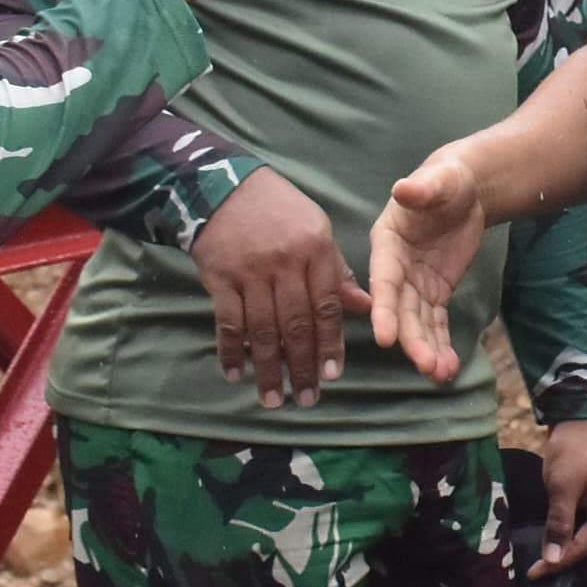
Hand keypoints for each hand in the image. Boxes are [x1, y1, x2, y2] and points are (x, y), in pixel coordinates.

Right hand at [195, 169, 347, 408]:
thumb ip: (337, 271)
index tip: (332, 375)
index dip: (330, 343)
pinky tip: (236, 374)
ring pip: (263, 329)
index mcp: (316, 250)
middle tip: (306, 399)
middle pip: (296, 324)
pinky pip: (227, 321)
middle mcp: (285, 262)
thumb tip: (367, 307)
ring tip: (272, 399)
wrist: (224, 187)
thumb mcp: (317, 229)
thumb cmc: (279, 211)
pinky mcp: (220, 277)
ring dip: (267, 369)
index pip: (327, 305)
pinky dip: (231, 350)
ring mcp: (251, 271)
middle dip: (302, 366)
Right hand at [367, 144, 492, 382]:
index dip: (384, 310)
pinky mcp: (434, 292)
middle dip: (413, 339)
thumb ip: (421, 188)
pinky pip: (436, 322)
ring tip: (442, 374)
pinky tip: (449, 368)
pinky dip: (441, 343)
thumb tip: (403, 188)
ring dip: (428, 349)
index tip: (385, 338)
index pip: (383, 282)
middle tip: (428, 366)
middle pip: (401, 311)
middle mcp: (395, 269)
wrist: (463, 190)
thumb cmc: (445, 181)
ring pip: (418, 323)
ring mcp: (414, 284)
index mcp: (387, 244)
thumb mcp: (437, 181)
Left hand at [532, 419, 586, 578]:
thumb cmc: (573, 451)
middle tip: (540, 574)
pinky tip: (559, 541)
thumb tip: (552, 558)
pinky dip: (571, 535)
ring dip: (568, 549)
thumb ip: (560, 523)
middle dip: (566, 561)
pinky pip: (586, 524)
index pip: (584, 547)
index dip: (558, 562)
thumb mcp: (563, 487)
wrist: (579, 420)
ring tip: (547, 563)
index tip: (533, 573)